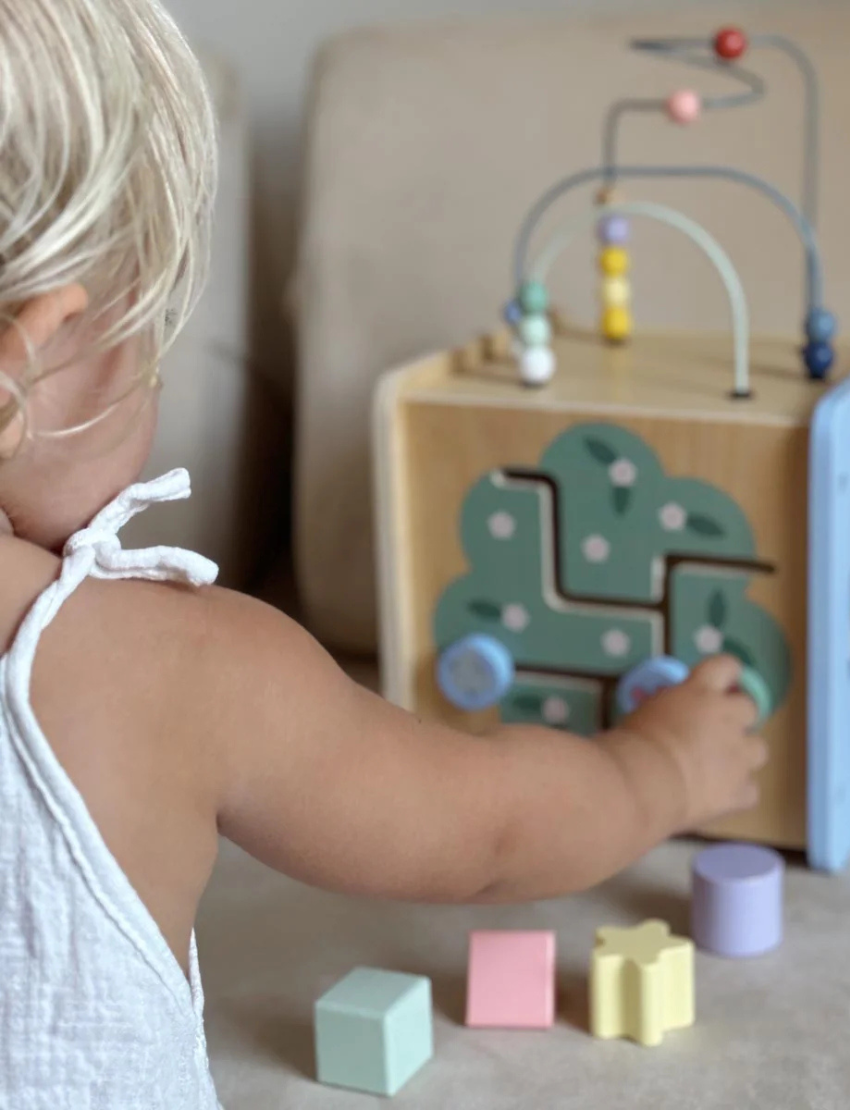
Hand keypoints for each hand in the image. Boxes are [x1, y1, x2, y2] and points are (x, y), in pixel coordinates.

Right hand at [615, 655, 768, 831]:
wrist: (645, 782)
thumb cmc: (633, 741)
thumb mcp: (647, 711)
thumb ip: (669, 708)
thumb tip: (670, 715)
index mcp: (701, 691)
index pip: (726, 666)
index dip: (728, 673)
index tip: (721, 682)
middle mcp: (728, 717)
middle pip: (749, 707)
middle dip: (736, 717)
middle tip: (715, 731)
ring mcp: (739, 755)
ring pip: (758, 749)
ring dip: (743, 754)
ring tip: (719, 767)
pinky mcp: (741, 789)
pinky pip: (749, 789)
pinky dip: (736, 792)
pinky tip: (717, 797)